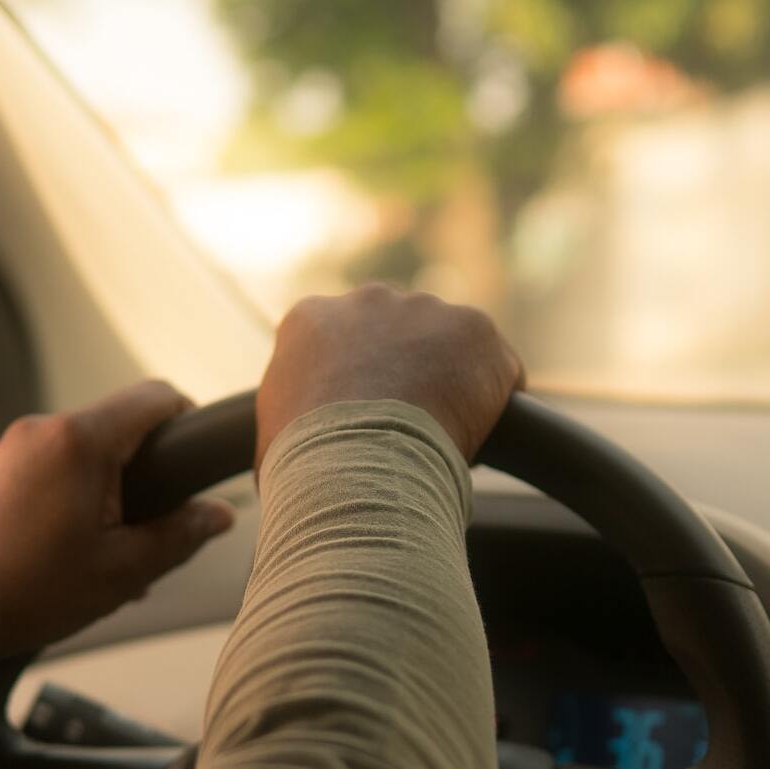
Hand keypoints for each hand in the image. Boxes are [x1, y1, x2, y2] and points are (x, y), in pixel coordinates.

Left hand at [0, 381, 234, 657]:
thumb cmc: (31, 591)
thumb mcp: (123, 570)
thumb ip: (180, 534)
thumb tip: (219, 514)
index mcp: (80, 442)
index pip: (155, 396)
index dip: (186, 420)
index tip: (192, 458)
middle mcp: (43, 429)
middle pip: (117, 425)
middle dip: (142, 470)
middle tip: (147, 526)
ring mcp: (12, 446)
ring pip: (81, 449)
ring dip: (104, 486)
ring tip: (103, 548)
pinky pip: (47, 465)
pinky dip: (68, 493)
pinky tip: (66, 547)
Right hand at [256, 284, 524, 469]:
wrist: (355, 467)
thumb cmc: (304, 468)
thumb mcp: (272, 437)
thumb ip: (289, 420)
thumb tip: (293, 452)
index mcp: (311, 319)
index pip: (344, 342)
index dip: (362, 384)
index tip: (370, 419)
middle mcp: (367, 300)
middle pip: (400, 333)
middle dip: (409, 371)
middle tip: (410, 428)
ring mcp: (424, 309)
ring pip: (450, 346)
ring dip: (453, 383)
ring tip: (444, 437)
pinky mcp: (474, 329)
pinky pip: (497, 367)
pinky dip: (496, 401)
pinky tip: (482, 436)